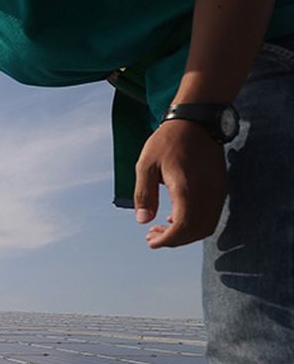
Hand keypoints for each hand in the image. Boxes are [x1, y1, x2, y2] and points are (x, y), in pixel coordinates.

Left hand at [134, 119, 226, 247]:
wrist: (195, 122)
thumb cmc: (167, 141)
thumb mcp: (146, 166)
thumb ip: (144, 195)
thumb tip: (143, 221)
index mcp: (187, 189)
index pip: (184, 227)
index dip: (168, 240)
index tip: (151, 242)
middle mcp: (207, 193)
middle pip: (196, 231)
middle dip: (174, 240)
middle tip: (152, 237)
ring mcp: (217, 191)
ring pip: (206, 225)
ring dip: (185, 234)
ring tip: (161, 230)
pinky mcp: (220, 187)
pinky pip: (211, 214)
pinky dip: (195, 223)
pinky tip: (175, 218)